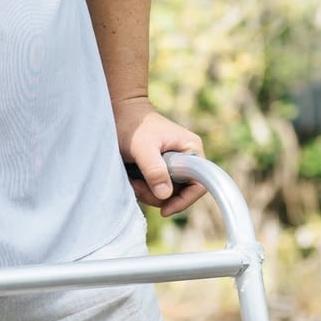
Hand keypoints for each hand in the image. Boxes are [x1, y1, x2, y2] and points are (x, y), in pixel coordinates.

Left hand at [116, 96, 205, 217]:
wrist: (120, 110)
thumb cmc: (132, 125)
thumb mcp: (142, 148)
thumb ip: (154, 170)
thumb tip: (165, 195)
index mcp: (191, 149)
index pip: (200, 184)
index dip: (184, 200)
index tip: (165, 209)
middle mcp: (188, 157)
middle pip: (182, 192)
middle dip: (159, 196)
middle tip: (137, 186)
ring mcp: (176, 163)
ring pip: (168, 192)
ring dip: (149, 193)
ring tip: (133, 180)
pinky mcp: (163, 167)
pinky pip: (159, 186)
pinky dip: (145, 188)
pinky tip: (133, 179)